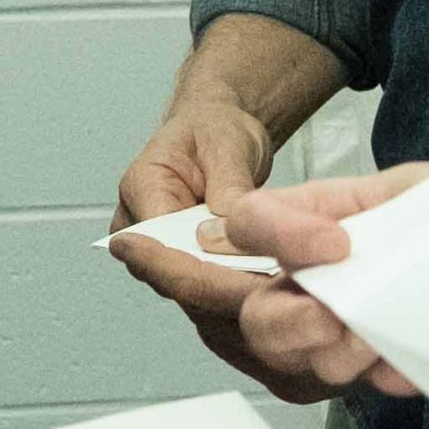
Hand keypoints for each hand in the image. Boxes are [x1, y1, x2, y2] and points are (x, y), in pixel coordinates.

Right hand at [110, 91, 294, 384]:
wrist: (219, 130)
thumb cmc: (215, 128)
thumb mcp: (227, 143)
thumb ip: (228, 187)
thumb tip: (234, 227)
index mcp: (141, 191)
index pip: (163, 248)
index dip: (209, 271)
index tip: (255, 283)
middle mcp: (142, 233)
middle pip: (178, 279)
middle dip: (229, 291)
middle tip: (283, 297)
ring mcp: (163, 257)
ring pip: (195, 295)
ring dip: (238, 299)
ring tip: (287, 300)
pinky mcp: (190, 269)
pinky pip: (212, 293)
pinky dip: (243, 295)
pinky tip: (280, 298)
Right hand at [200, 164, 428, 397]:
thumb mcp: (423, 189)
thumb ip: (369, 211)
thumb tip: (332, 244)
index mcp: (325, 221)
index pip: (255, 224)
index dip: (275, 237)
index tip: (334, 245)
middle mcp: (328, 280)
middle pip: (259, 316)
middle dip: (285, 323)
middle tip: (329, 319)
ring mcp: (358, 329)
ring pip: (307, 362)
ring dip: (338, 353)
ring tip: (379, 335)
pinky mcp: (396, 366)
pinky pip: (375, 383)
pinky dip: (393, 371)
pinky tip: (418, 354)